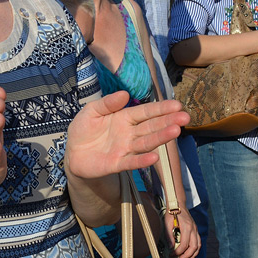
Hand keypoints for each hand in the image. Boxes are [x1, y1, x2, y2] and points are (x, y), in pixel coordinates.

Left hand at [66, 92, 188, 178]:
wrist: (72, 152)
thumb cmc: (84, 129)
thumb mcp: (91, 111)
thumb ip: (107, 103)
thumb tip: (125, 94)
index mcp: (125, 117)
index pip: (146, 112)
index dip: (161, 108)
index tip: (177, 105)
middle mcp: (129, 133)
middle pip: (151, 126)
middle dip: (168, 121)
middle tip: (185, 117)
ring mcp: (125, 149)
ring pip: (146, 142)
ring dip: (160, 137)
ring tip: (176, 131)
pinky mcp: (117, 164)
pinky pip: (131, 162)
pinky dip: (142, 160)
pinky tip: (154, 157)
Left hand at [163, 209, 200, 257]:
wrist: (178, 204)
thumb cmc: (172, 213)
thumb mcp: (167, 223)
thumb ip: (169, 236)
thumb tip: (171, 247)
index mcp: (186, 227)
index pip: (184, 244)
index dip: (178, 252)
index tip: (172, 255)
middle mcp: (193, 229)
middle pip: (194, 247)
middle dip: (187, 256)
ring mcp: (195, 230)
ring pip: (198, 246)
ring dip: (193, 255)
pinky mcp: (195, 230)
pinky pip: (198, 242)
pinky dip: (195, 250)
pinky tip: (191, 254)